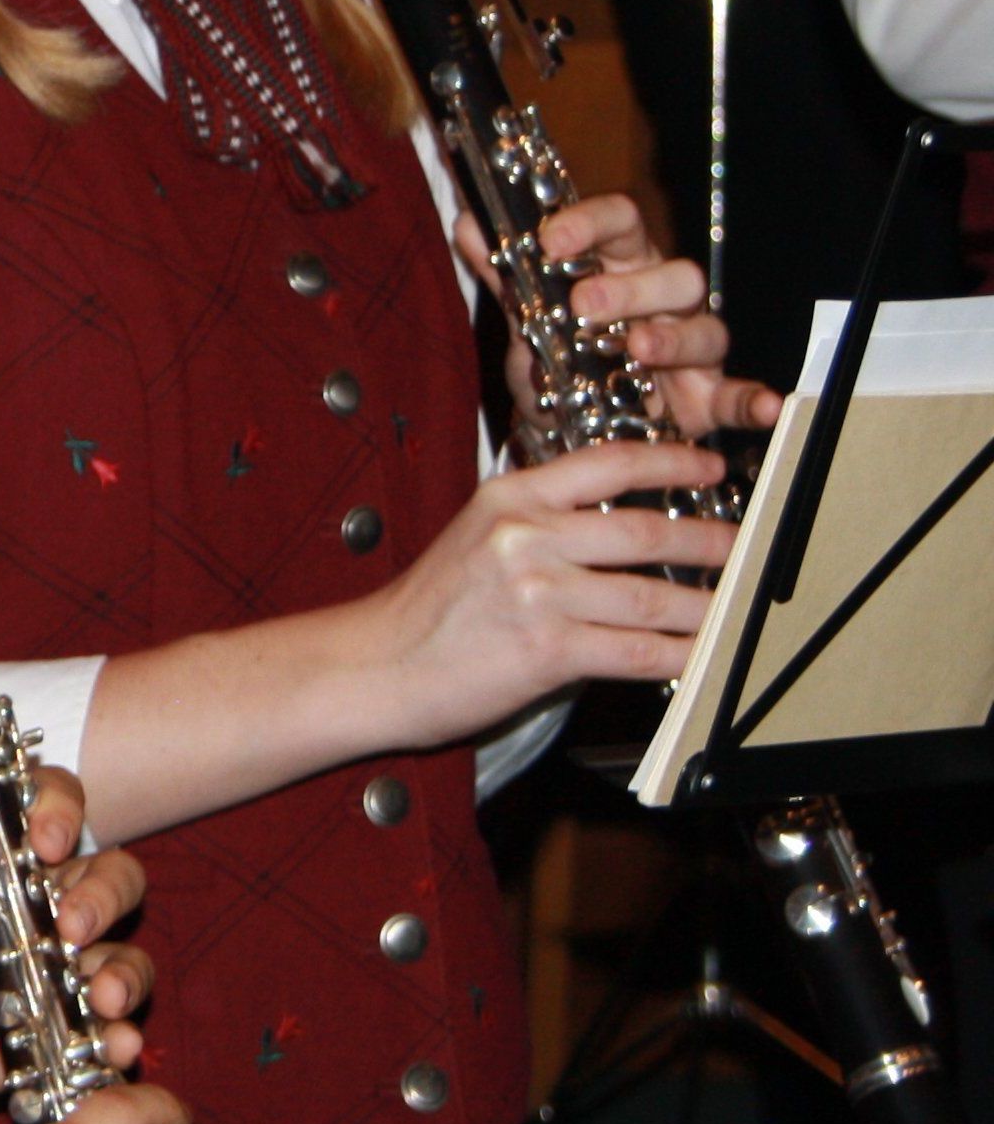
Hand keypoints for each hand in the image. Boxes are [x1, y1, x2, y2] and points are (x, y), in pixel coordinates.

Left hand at [0, 768, 151, 1109]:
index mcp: (1, 857)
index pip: (53, 807)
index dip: (60, 811)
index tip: (45, 840)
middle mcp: (44, 904)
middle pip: (112, 877)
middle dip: (104, 895)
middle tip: (71, 925)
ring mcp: (60, 966)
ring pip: (125, 952)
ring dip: (126, 972)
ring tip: (104, 996)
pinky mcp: (65, 1025)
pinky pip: (113, 1028)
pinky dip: (122, 1036)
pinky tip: (116, 1044)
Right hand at [366, 440, 736, 746]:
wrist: (378, 663)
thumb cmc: (429, 609)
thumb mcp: (476, 538)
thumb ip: (541, 524)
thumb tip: (621, 533)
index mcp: (508, 497)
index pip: (607, 463)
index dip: (670, 460)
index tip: (710, 464)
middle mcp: (525, 535)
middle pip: (645, 530)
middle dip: (711, 540)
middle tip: (746, 546)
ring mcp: (538, 591)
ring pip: (653, 597)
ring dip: (709, 606)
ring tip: (739, 607)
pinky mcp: (549, 648)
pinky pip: (638, 651)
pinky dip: (682, 655)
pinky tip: (703, 656)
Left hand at [455, 195, 772, 439]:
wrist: (569, 423)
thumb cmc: (561, 355)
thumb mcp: (528, 317)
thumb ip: (504, 273)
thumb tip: (470, 225)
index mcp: (620, 264)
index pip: (620, 223)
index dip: (590, 224)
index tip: (552, 239)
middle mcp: (663, 299)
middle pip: (673, 274)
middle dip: (631, 288)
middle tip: (585, 305)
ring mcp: (690, 348)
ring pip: (705, 328)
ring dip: (672, 338)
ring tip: (636, 350)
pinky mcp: (707, 396)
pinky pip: (738, 395)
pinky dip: (753, 400)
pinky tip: (763, 408)